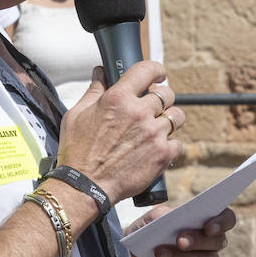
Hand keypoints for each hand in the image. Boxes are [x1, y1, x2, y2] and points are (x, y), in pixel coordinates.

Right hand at [58, 63, 183, 208]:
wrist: (84, 187)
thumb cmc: (77, 152)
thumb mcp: (77, 115)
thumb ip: (93, 90)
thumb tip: (100, 72)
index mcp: (118, 98)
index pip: (147, 70)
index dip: (156, 69)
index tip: (159, 74)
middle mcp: (139, 112)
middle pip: (167, 94)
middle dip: (162, 99)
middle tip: (153, 108)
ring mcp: (153, 134)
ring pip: (177, 116)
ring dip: (169, 120)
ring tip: (157, 129)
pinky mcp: (162, 155)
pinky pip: (178, 143)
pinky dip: (170, 146)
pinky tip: (157, 149)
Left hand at [130, 207, 236, 256]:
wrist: (133, 255)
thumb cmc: (148, 232)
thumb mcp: (151, 218)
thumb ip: (163, 214)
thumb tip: (172, 217)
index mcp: (205, 221)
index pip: (227, 219)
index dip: (222, 222)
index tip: (208, 226)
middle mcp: (210, 243)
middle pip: (217, 243)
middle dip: (198, 241)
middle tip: (179, 241)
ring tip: (159, 254)